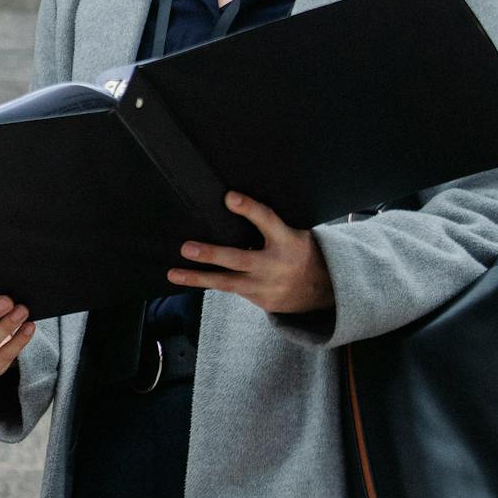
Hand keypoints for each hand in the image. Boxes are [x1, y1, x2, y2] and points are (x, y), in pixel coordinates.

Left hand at [169, 191, 334, 315]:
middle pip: (239, 259)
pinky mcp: (260, 300)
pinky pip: (230, 290)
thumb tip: (232, 203)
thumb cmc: (300, 251)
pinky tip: (189, 279)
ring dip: (198, 278)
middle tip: (187, 248)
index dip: (249, 209)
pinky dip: (209, 284)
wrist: (324, 291)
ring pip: (228, 283)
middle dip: (212, 254)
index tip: (229, 197)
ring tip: (173, 273)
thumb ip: (270, 225)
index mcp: (287, 240)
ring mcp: (266, 286)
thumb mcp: (295, 233)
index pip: (267, 220)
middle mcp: (276, 264)